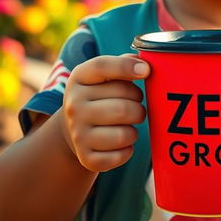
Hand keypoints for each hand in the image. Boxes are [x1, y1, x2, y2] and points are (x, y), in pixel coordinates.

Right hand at [61, 54, 149, 171]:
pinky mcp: (86, 157)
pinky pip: (121, 156)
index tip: (146, 71)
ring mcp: (78, 133)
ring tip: (129, 124)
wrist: (73, 128)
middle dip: (139, 106)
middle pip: (124, 107)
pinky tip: (122, 142)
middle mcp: (74, 105)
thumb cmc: (100, 95)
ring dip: (134, 129)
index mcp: (79, 78)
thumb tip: (144, 65)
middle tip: (136, 105)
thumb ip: (124, 64)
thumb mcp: (104, 75)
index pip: (102, 66)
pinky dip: (128, 150)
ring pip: (124, 134)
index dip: (127, 68)